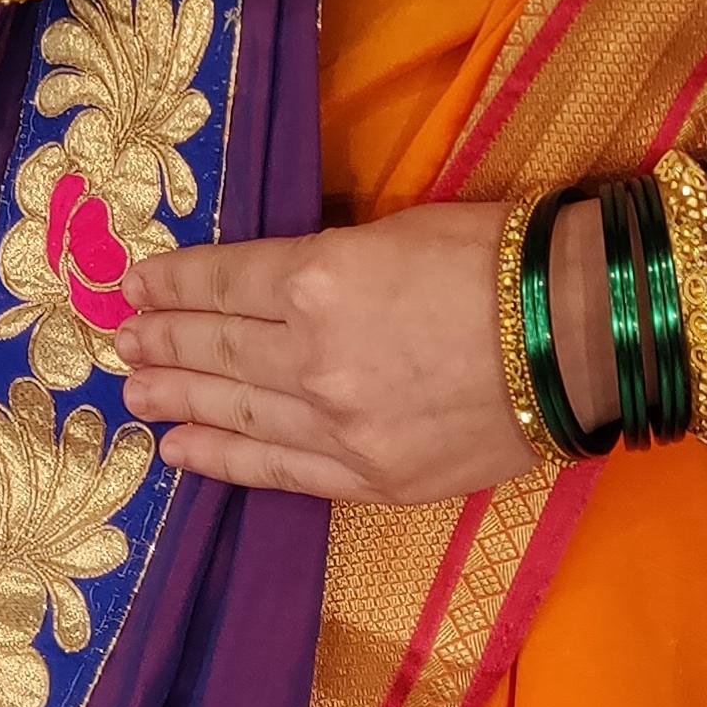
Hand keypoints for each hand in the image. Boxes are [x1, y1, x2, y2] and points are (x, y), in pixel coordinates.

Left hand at [117, 204, 545, 503]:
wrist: (585, 334)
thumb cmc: (500, 255)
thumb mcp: (400, 228)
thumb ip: (328, 263)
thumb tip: (275, 284)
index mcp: (320, 280)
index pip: (225, 282)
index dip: (175, 283)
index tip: (136, 284)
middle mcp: (314, 358)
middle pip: (219, 349)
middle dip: (163, 341)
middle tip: (121, 341)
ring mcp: (339, 426)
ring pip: (236, 411)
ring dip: (178, 398)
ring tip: (134, 391)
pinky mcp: (371, 478)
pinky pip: (279, 470)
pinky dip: (224, 459)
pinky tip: (180, 450)